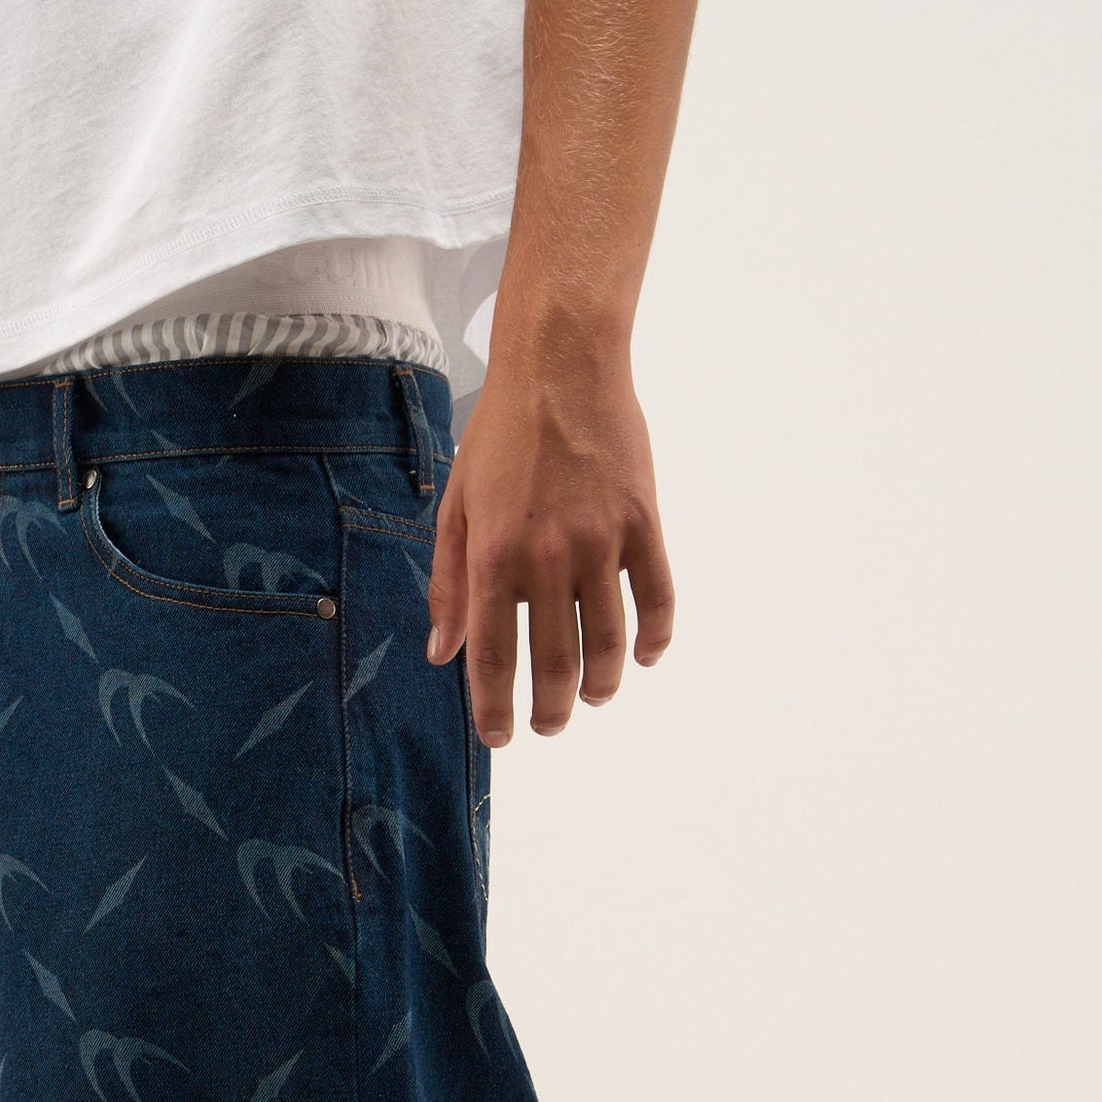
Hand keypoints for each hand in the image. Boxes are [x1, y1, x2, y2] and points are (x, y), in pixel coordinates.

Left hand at [427, 338, 674, 745]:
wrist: (561, 363)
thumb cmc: (499, 435)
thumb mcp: (456, 507)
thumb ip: (449, 585)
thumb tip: (444, 655)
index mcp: (494, 556)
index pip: (493, 658)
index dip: (495, 709)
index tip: (500, 738)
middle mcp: (549, 556)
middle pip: (556, 662)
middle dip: (552, 709)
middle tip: (550, 724)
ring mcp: (602, 541)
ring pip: (608, 642)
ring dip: (601, 685)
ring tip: (592, 698)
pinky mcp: (644, 522)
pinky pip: (657, 598)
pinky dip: (653, 638)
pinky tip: (641, 657)